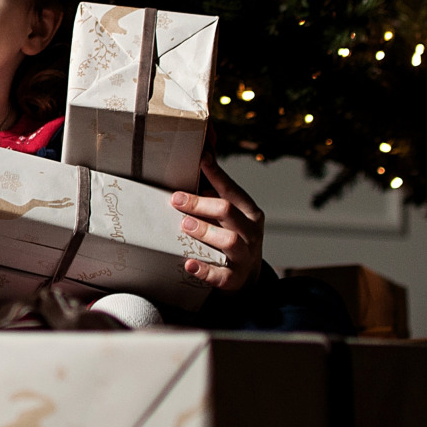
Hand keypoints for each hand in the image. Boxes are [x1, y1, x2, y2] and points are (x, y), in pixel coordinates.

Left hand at [171, 150, 264, 293]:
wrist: (246, 276)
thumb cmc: (232, 234)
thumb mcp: (229, 211)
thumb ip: (216, 184)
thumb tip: (206, 147)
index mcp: (249, 211)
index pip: (231, 189)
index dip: (216, 174)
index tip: (200, 158)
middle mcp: (250, 232)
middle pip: (228, 211)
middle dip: (201, 203)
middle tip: (176, 199)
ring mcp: (245, 256)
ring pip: (229, 240)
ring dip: (205, 231)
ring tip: (184, 224)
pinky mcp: (235, 279)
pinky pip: (221, 275)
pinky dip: (204, 269)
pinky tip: (188, 264)